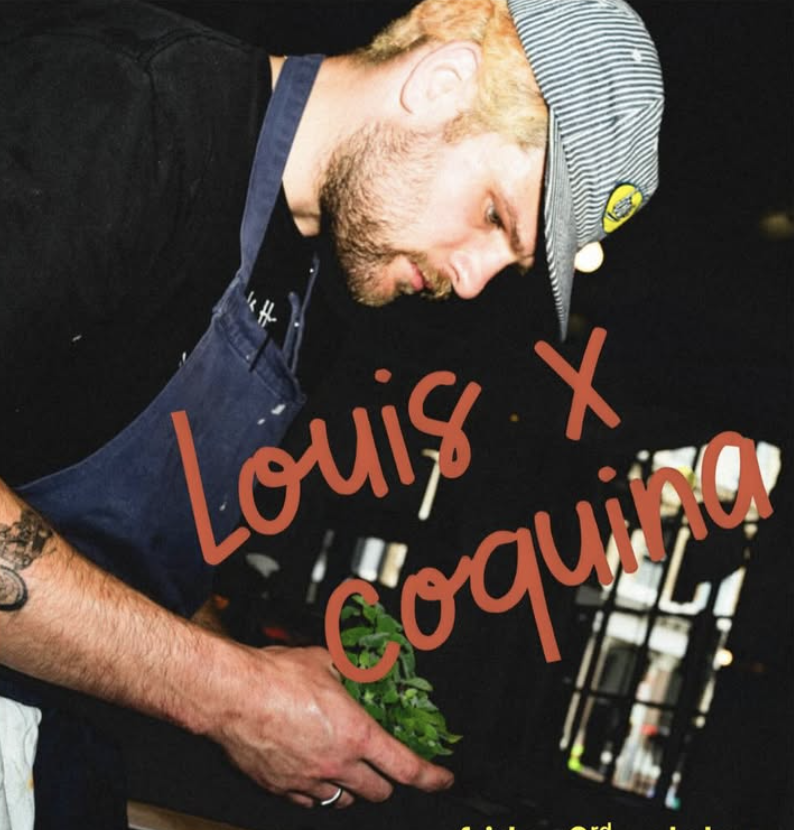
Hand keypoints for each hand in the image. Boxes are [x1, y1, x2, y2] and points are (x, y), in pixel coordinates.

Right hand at [208, 644, 453, 807]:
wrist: (231, 694)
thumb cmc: (276, 676)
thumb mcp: (326, 661)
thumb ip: (351, 670)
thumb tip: (363, 667)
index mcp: (356, 735)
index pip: (406, 768)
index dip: (430, 777)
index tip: (441, 778)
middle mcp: (336, 764)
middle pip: (378, 791)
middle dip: (389, 781)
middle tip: (387, 766)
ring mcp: (307, 781)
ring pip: (344, 802)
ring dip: (354, 789)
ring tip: (350, 769)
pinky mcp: (281, 788)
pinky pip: (310, 801)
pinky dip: (319, 792)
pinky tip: (315, 773)